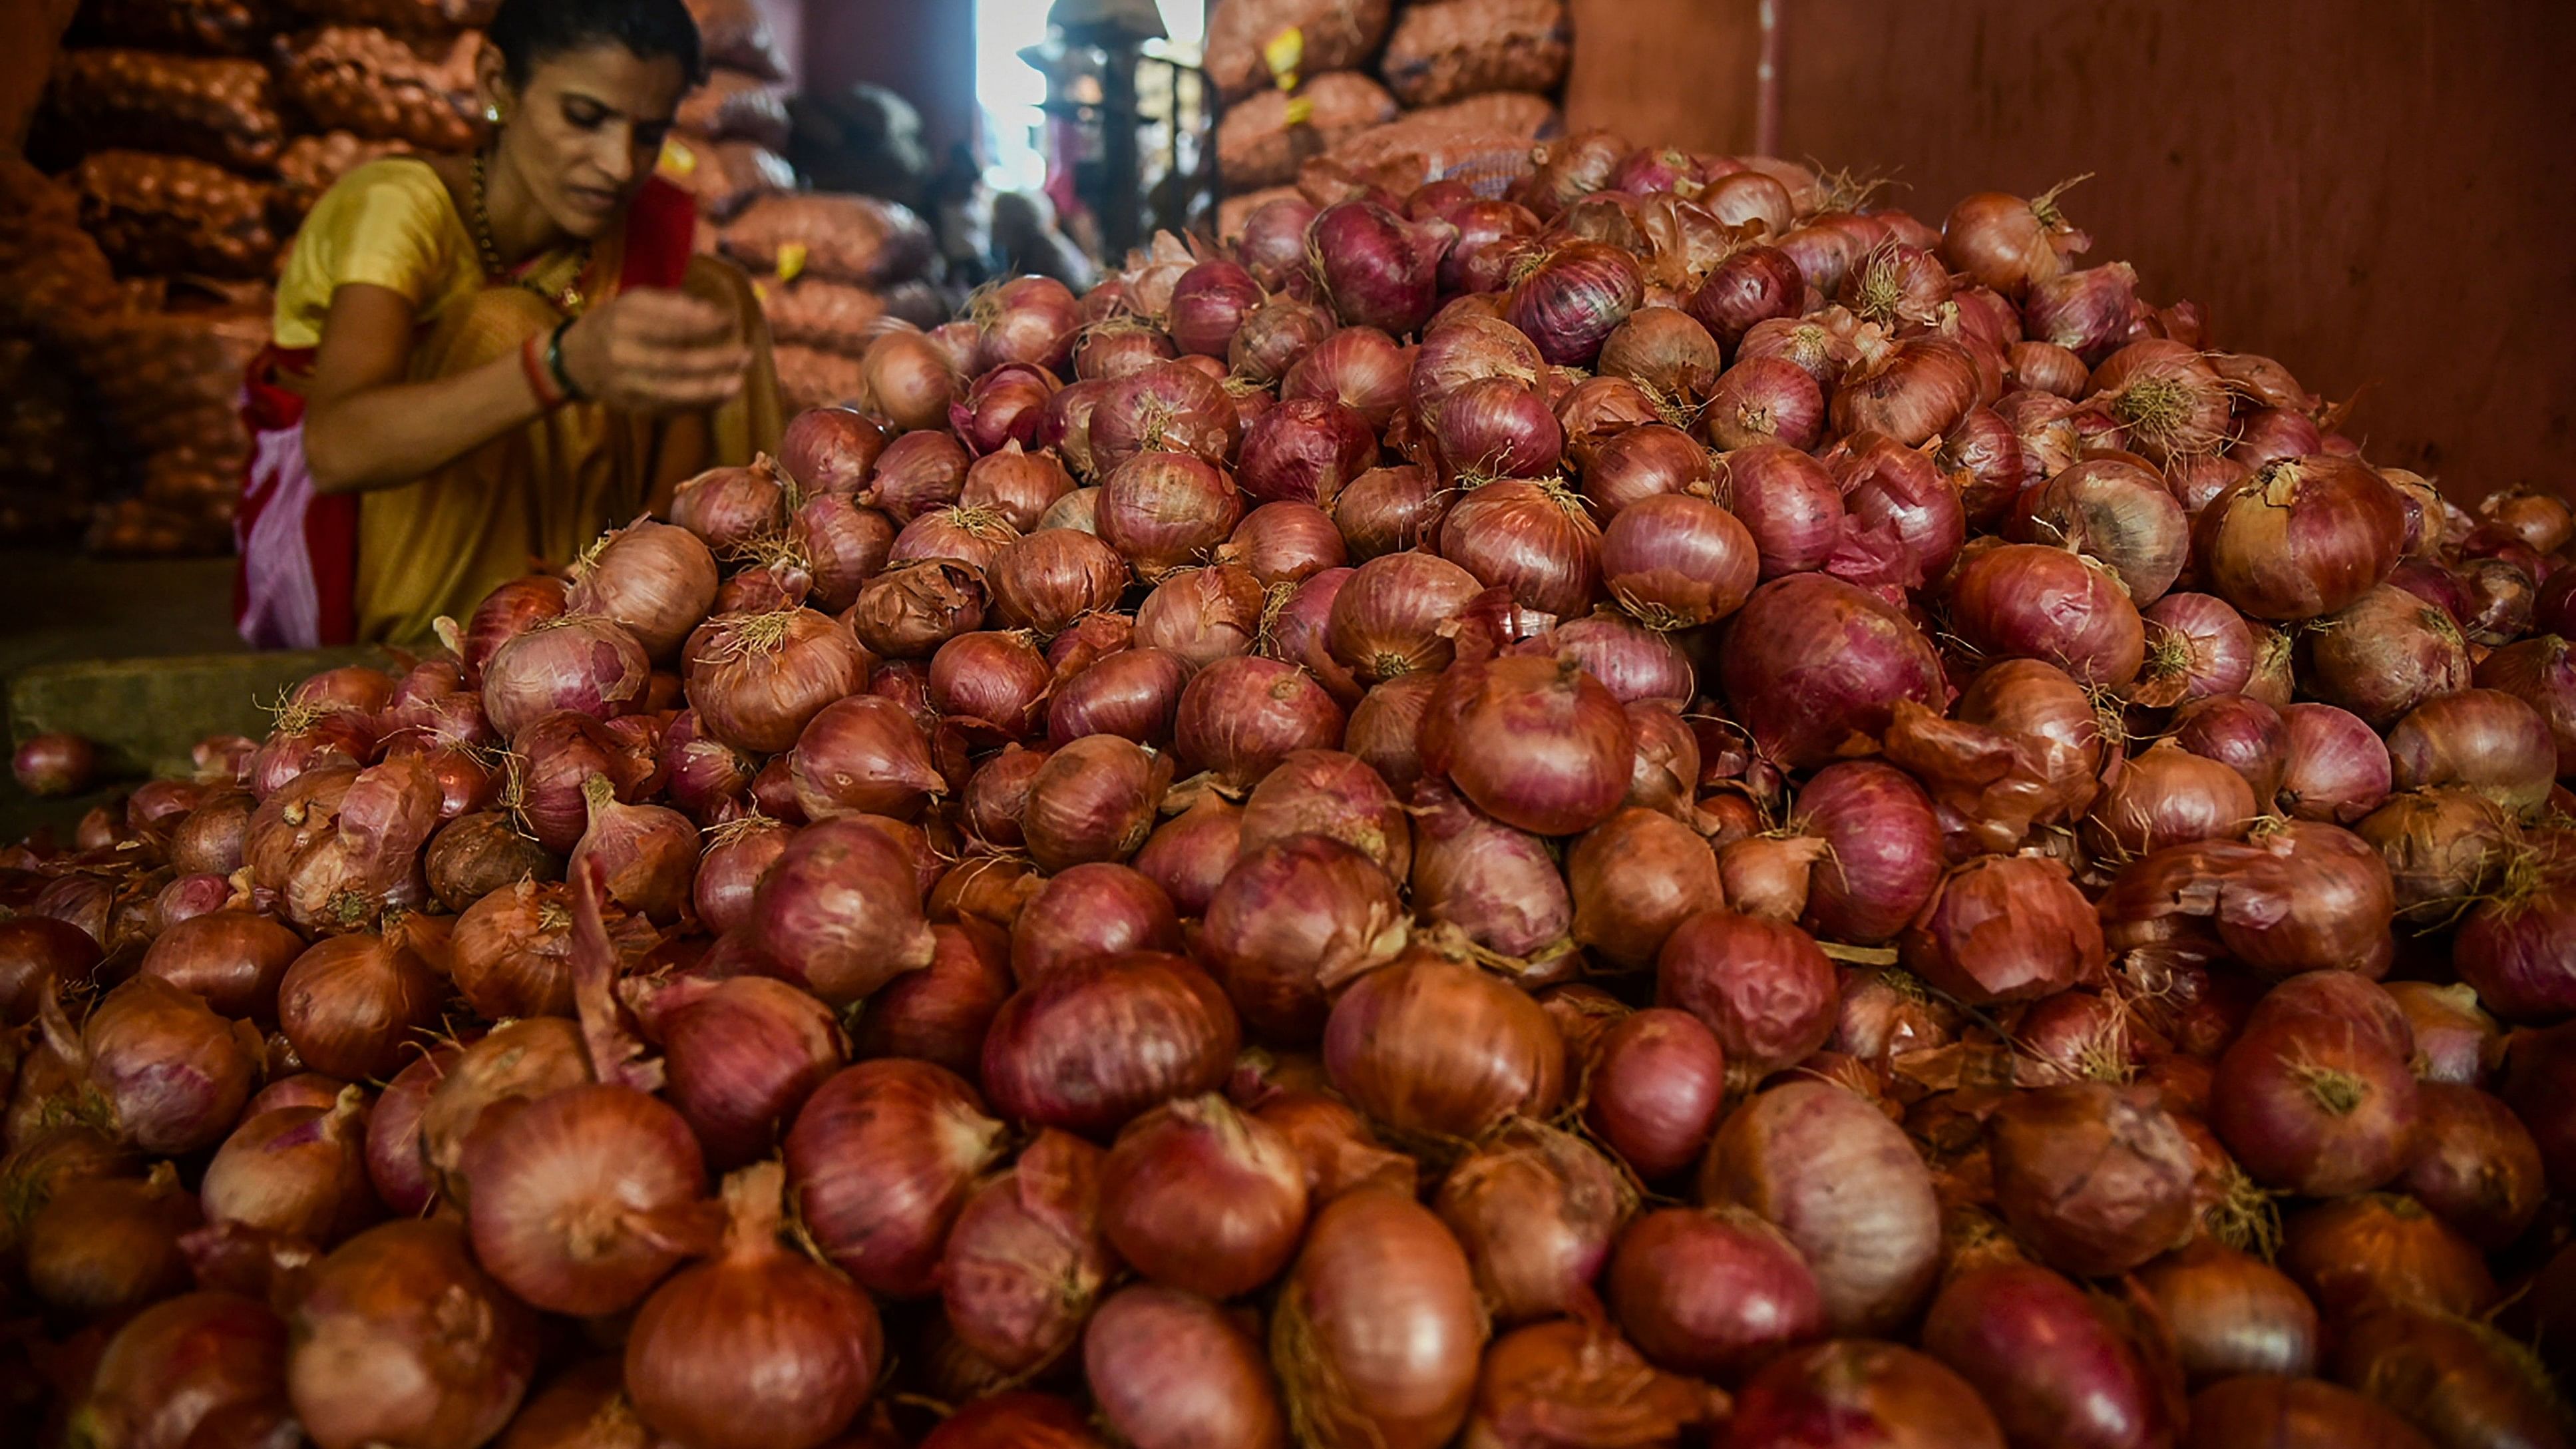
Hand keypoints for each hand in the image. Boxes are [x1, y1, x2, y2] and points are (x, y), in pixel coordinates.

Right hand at [558, 289, 752, 410]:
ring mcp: (626, 385)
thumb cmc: (614, 322)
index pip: (670, 326)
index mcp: (623, 322)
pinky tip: (722, 397)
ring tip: (738, 383)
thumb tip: (714, 314)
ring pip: (673, 392)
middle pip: (674, 362)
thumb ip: (672, 304)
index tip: (732, 320)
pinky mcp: (633, 407)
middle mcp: (622, 355)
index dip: (704, 325)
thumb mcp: (634, 301)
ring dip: (710, 390)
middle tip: (746, 356)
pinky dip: (699, 405)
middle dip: (714, 361)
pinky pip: (670, 409)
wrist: (575, 360)